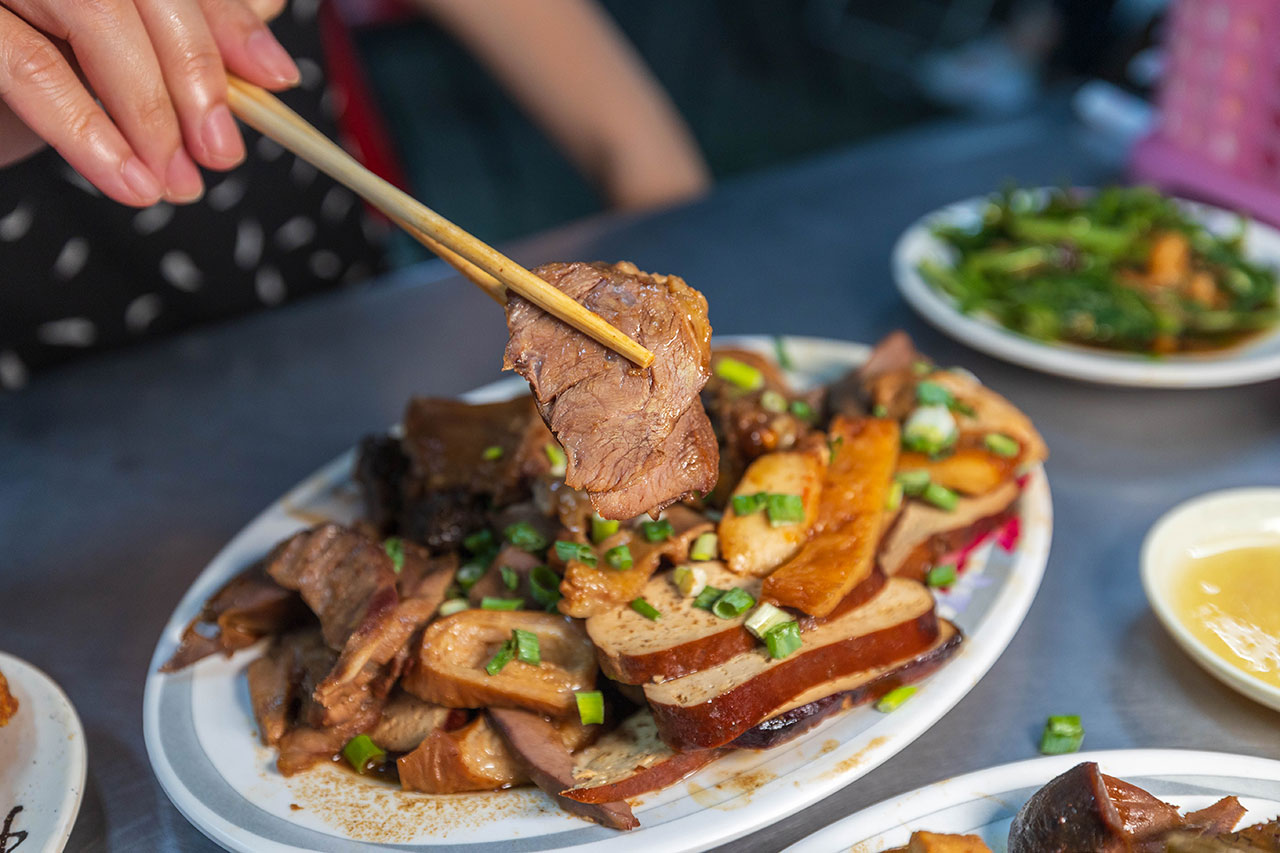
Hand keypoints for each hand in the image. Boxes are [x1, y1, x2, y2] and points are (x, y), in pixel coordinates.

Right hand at [0, 0, 298, 205]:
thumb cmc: (19, 67)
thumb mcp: (107, 50)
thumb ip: (180, 32)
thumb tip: (265, 40)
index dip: (228, 20)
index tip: (276, 79)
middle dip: (194, 74)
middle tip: (220, 155)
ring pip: (93, 13)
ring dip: (146, 109)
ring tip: (174, 182)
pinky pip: (26, 63)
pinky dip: (84, 126)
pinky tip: (127, 178)